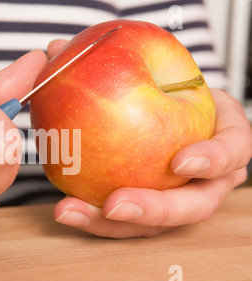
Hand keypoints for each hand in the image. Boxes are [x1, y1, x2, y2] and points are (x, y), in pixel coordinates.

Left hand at [48, 40, 251, 237]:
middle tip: (114, 204)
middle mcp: (207, 178)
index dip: (213, 159)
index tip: (180, 161)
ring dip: (110, 223)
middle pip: (194, 205)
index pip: (233, 150)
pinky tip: (65, 209)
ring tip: (69, 211)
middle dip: (154, 209)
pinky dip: (93, 217)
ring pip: (153, 225)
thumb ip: (115, 64)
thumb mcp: (153, 72)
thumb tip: (53, 50)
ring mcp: (178, 199)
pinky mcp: (148, 212)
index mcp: (222, 139)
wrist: (161, 115)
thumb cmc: (165, 92)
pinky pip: (123, 221)